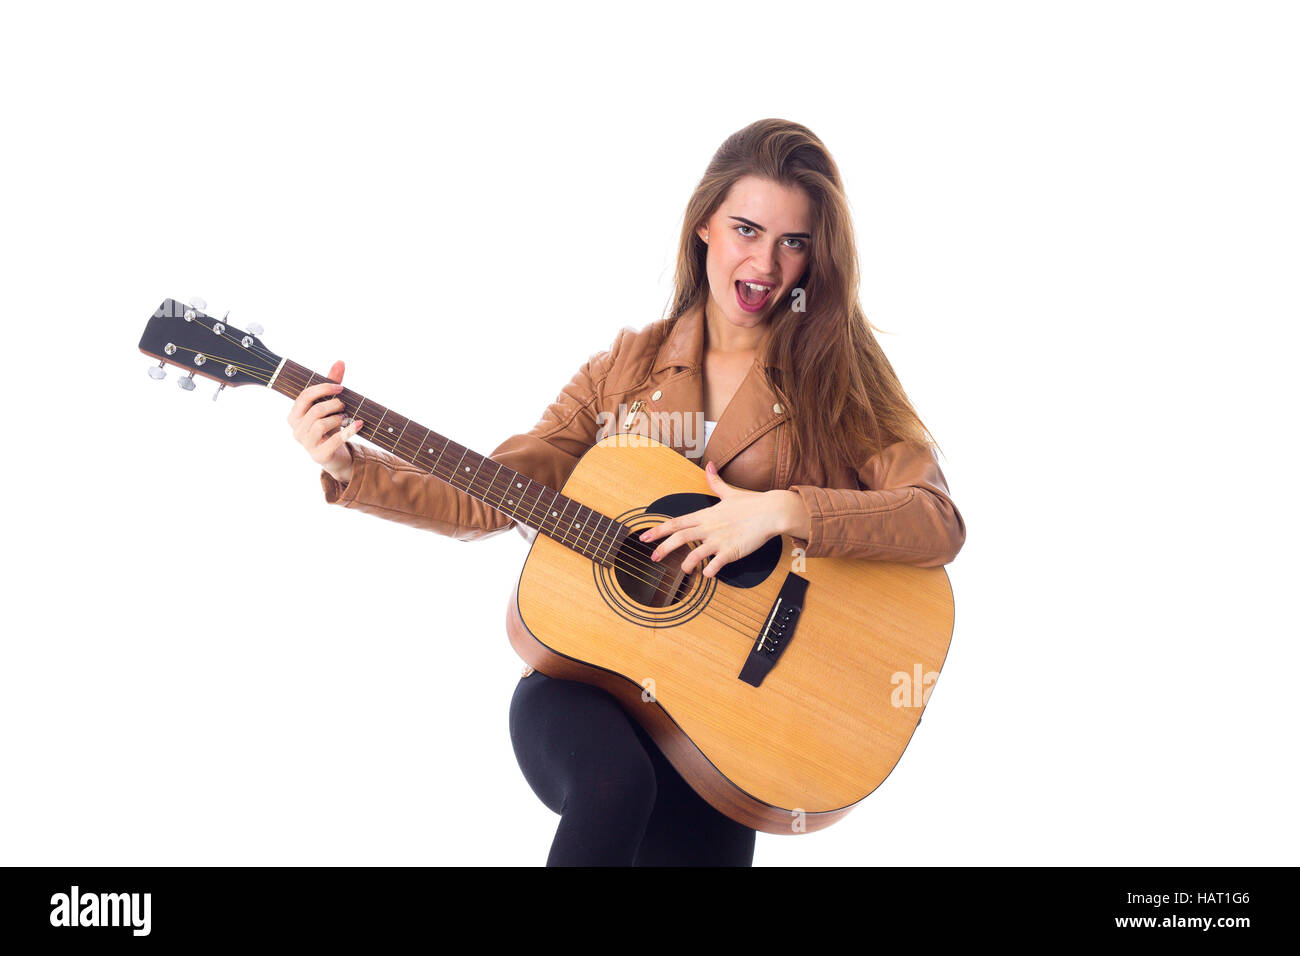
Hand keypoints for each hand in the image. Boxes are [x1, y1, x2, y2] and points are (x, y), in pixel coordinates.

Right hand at [287, 359, 361, 483]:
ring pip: (321, 425)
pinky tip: (359, 424)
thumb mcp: (330, 406)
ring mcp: (306, 444)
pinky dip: (349, 431)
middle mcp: (296, 430)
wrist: (336, 456)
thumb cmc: (330, 427)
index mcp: (294, 416)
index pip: (304, 396)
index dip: (323, 389)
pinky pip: (333, 440)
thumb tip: (340, 362)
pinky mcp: (319, 455)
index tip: (341, 388)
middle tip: (344, 405)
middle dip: (333, 404)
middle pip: (315, 410)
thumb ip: (332, 384)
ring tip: (346, 417)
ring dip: (338, 418)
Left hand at [637, 461, 809, 577]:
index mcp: (706, 515)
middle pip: (680, 538)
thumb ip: (715, 481)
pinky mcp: (732, 551)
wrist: (772, 512)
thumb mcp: (729, 492)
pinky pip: (715, 565)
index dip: (659, 530)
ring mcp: (720, 540)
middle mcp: (709, 527)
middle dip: (663, 548)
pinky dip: (709, 571)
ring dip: (686, 564)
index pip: (677, 522)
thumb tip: (709, 465)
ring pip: (695, 554)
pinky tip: (707, 574)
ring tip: (684, 570)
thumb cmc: (752, 504)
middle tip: (652, 557)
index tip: (645, 536)